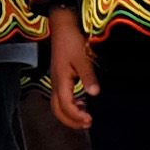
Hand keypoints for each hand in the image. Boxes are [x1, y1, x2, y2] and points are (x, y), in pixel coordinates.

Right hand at [46, 15, 97, 129]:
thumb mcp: (82, 58)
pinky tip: (82, 102)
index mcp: (60, 80)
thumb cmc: (71, 40)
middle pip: (57, 109)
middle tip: (87, 123)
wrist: (62, 25)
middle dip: (70, 120)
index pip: (65, 105)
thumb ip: (88, 77)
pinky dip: (69, 105)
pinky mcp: (59, 76)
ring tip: (85, 116)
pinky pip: (60, 97)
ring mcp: (56, 80)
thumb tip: (94, 94)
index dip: (76, 116)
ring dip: (69, 114)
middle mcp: (55, 82)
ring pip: (57, 104)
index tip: (90, 119)